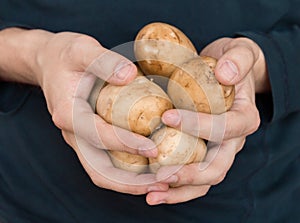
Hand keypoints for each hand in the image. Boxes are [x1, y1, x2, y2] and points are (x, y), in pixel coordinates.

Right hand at [32, 31, 167, 193]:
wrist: (48, 62)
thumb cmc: (65, 54)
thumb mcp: (82, 49)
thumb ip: (104, 61)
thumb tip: (130, 75)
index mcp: (69, 114)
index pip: (100, 136)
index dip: (127, 144)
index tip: (154, 148)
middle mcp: (72, 133)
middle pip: (99, 170)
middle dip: (130, 182)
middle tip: (161, 183)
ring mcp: (79, 138)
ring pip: (102, 172)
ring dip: (130, 183)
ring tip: (160, 184)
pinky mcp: (88, 137)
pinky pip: (106, 162)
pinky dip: (126, 171)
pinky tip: (148, 167)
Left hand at [146, 37, 267, 204]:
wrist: (229, 73)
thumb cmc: (233, 63)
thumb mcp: (241, 52)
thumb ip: (238, 59)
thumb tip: (225, 74)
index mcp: (245, 118)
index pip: (226, 128)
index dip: (199, 126)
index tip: (167, 117)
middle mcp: (233, 141)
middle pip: (217, 167)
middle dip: (189, 174)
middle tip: (160, 175)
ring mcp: (217, 150)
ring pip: (203, 180)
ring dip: (178, 190)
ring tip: (152, 194)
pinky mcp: (202, 152)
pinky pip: (191, 174)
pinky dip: (174, 185)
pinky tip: (153, 187)